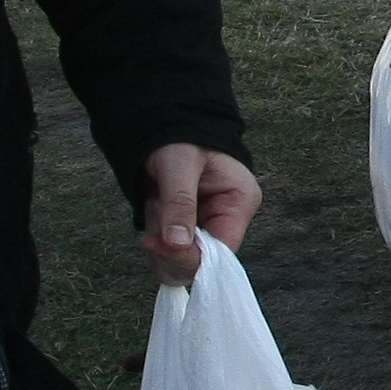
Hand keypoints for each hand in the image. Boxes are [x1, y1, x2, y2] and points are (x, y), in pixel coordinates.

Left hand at [144, 142, 260, 280]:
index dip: (188, 255)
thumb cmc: (179, 137)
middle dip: (168, 249)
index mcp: (239, 202)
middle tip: (151, 218)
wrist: (165, 124)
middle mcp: (228, 221)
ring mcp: (208, 228)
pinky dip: (154, 240)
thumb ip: (179, 202)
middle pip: (201, 264)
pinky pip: (169, 254)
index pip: (222, 250)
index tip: (153, 242)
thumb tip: (177, 243)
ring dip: (158, 243)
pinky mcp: (190, 232)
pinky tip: (154, 211)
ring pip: (181, 264)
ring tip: (155, 205)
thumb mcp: (179, 164)